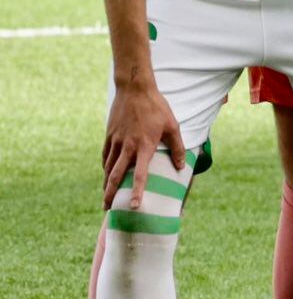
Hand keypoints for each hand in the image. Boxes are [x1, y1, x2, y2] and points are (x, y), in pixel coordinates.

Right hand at [102, 83, 184, 211]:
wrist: (135, 89)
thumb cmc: (157, 107)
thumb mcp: (172, 126)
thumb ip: (177, 147)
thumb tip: (181, 167)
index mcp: (144, 146)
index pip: (139, 175)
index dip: (136, 192)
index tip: (134, 206)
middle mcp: (127, 147)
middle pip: (115, 176)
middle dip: (111, 194)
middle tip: (108, 209)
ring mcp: (116, 142)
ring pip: (108, 168)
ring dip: (106, 184)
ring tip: (105, 197)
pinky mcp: (109, 136)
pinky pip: (105, 156)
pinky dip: (105, 167)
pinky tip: (106, 174)